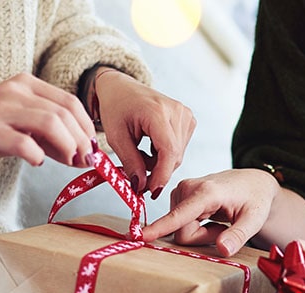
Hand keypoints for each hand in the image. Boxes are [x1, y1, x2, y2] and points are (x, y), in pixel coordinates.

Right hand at [0, 73, 95, 168]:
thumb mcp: (19, 125)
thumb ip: (49, 135)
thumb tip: (83, 154)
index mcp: (26, 85)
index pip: (70, 102)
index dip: (87, 128)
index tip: (93, 150)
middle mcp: (15, 92)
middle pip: (65, 113)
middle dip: (82, 140)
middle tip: (85, 161)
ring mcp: (1, 110)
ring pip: (50, 123)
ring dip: (67, 147)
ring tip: (69, 162)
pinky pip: (24, 143)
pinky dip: (37, 155)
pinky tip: (36, 161)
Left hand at [94, 69, 195, 196]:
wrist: (121, 88)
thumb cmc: (116, 108)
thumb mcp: (116, 137)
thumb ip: (130, 162)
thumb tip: (141, 187)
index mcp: (157, 112)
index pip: (168, 152)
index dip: (161, 175)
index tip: (151, 192)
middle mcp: (177, 111)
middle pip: (174, 156)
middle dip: (156, 171)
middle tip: (136, 174)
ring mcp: (185, 114)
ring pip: (177, 155)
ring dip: (159, 163)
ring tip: (140, 153)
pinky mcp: (188, 119)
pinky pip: (179, 148)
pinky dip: (164, 155)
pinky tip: (150, 146)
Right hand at [142, 168, 280, 255]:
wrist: (252, 183)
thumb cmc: (255, 199)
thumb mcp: (255, 219)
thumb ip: (239, 235)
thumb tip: (223, 249)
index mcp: (207, 192)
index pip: (180, 215)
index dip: (162, 227)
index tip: (141, 236)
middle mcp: (189, 187)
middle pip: (182, 232)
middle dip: (201, 237)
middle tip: (222, 226)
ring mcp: (181, 190)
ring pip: (180, 230)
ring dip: (199, 232)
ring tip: (218, 219)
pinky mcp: (178, 195)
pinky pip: (179, 225)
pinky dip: (196, 226)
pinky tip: (209, 216)